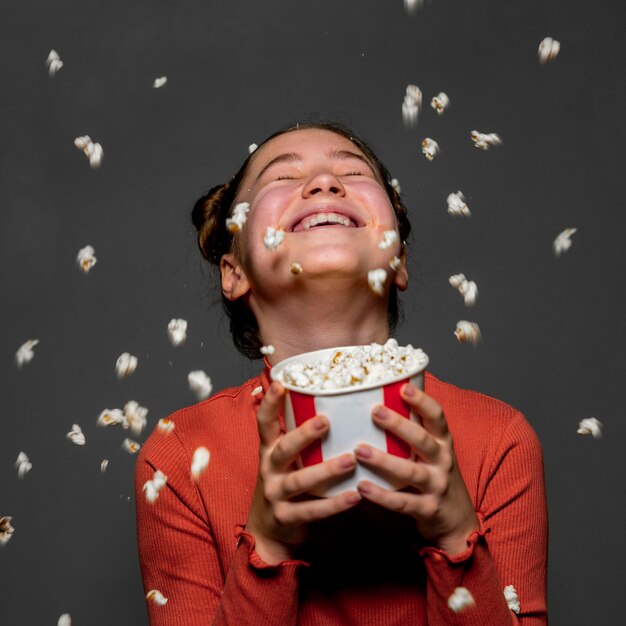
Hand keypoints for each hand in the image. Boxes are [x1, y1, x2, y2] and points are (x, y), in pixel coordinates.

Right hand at [245, 381, 360, 563]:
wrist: (266, 530)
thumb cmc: (283, 483)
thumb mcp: (282, 458)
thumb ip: (296, 435)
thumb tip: (325, 402)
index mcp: (268, 450)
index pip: (263, 422)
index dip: (269, 403)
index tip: (281, 384)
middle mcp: (268, 470)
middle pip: (284, 449)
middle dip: (303, 435)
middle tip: (325, 421)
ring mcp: (275, 495)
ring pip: (299, 481)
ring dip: (326, 470)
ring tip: (350, 460)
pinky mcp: (286, 518)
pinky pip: (312, 511)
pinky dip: (334, 504)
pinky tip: (355, 495)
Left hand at [354, 383, 477, 554]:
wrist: (459, 520)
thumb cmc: (437, 476)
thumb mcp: (434, 451)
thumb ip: (415, 430)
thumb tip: (382, 399)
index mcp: (443, 442)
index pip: (437, 417)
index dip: (422, 401)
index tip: (404, 388)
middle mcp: (443, 461)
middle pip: (422, 440)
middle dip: (399, 425)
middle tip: (375, 411)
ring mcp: (437, 486)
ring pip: (410, 472)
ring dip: (383, 461)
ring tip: (359, 450)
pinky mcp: (427, 509)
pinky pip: (402, 502)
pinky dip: (381, 496)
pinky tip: (362, 487)